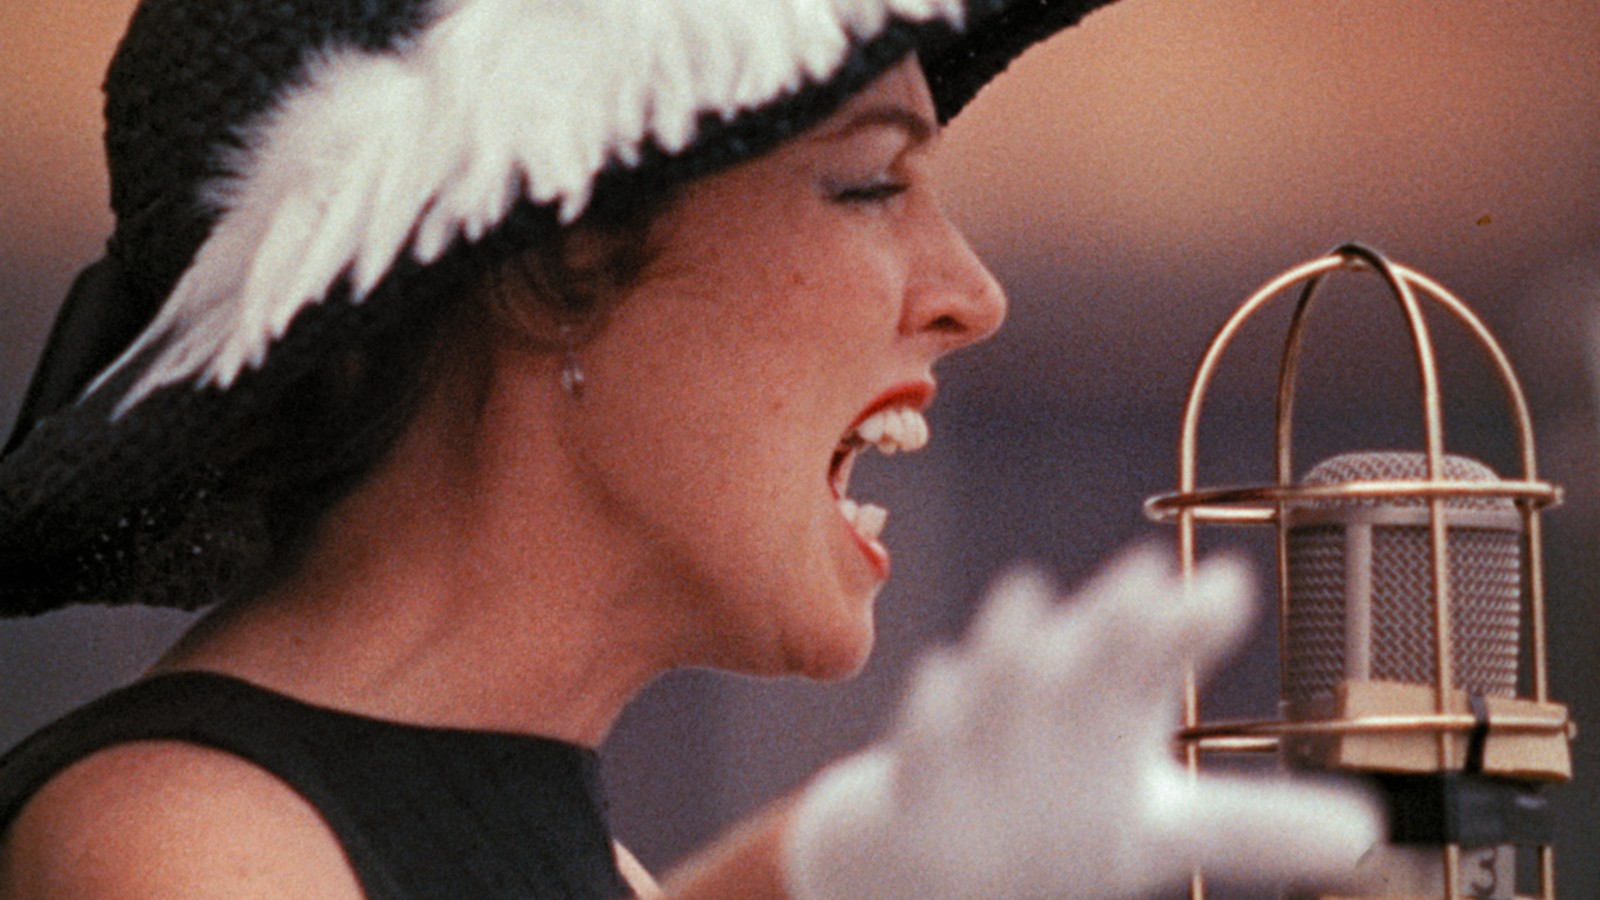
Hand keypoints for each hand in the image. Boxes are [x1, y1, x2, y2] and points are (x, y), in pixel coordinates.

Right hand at [784, 546, 1382, 898]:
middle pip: (1087, 659)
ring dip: (1013, 644)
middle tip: (1147, 575)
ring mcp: (982, 737)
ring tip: (1027, 591)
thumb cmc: (1054, 823)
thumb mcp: (1162, 834)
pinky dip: (936, 712)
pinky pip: (926, 739)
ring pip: (1000, 685)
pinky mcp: (920, 776)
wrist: (922, 853)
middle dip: (1113, 619)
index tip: (1231, 587)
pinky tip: (941, 678)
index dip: (1188, 624)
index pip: (1156, 656)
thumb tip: (1372, 833)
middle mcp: (1052, 706)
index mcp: (1112, 705)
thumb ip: (1252, 825)